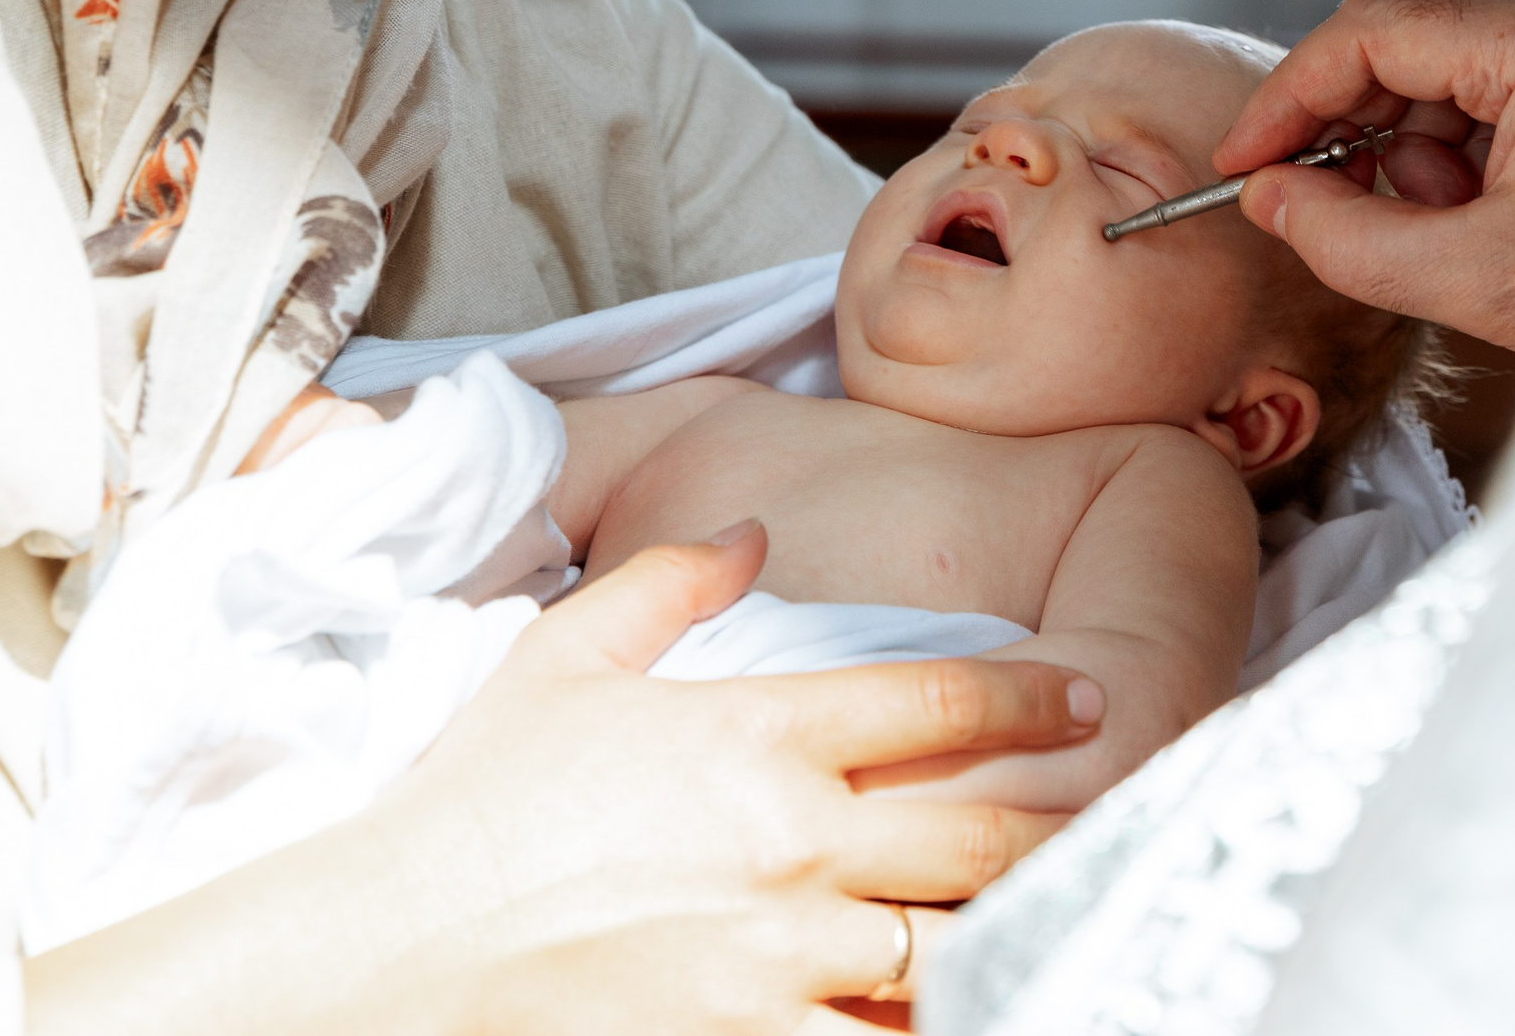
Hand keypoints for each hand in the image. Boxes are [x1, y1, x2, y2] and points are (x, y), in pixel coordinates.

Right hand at [28, 523, 1101, 1035]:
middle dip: (1065, 828)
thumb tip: (753, 527)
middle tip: (1123, 822)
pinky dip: (931, 1027)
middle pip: (985, 833)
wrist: (391, 952)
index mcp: (760, 736)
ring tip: (1073, 928)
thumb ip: (670, 580)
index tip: (1089, 698)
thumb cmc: (479, 802)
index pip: (938, 698)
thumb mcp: (566, 657)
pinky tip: (981, 1007)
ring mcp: (781, 961)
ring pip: (960, 954)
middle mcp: (794, 846)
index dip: (1032, 695)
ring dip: (1020, 940)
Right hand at [1215, 0, 1514, 354]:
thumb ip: (1350, 237)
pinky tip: (1493, 196)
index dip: (1289, 99)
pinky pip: (1507, 54)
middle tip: (1323, 198)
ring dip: (1417, 127)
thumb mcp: (1480, 278)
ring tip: (1452, 217)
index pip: (1368, 32)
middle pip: (1406, 23)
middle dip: (1355, 117)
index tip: (1245, 164)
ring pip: (1451, 39)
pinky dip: (1472, 122)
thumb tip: (1270, 197)